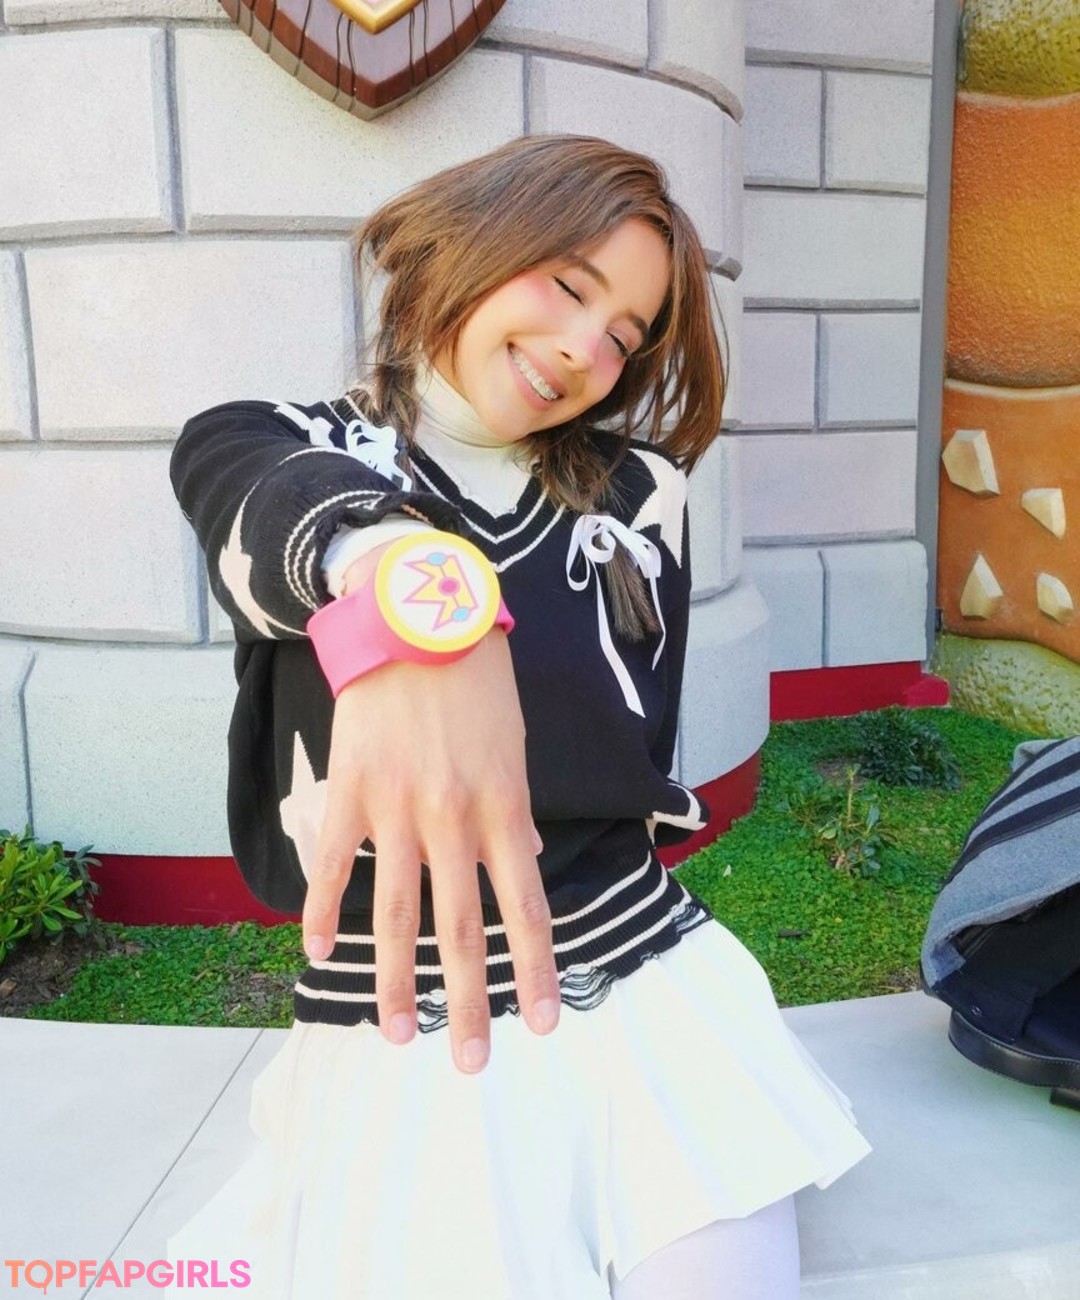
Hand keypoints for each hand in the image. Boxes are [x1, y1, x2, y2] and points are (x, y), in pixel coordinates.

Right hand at [302, 548, 558, 1074]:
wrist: (415, 618)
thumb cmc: (476, 680)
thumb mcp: (516, 745)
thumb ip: (519, 814)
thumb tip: (530, 866)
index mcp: (503, 808)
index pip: (526, 908)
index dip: (537, 971)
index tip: (545, 1023)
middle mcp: (452, 819)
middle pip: (462, 930)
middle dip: (469, 1004)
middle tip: (471, 1063)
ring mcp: (396, 809)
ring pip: (397, 914)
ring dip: (397, 982)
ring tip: (400, 1035)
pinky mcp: (349, 791)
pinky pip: (333, 865)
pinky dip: (325, 913)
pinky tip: (319, 955)